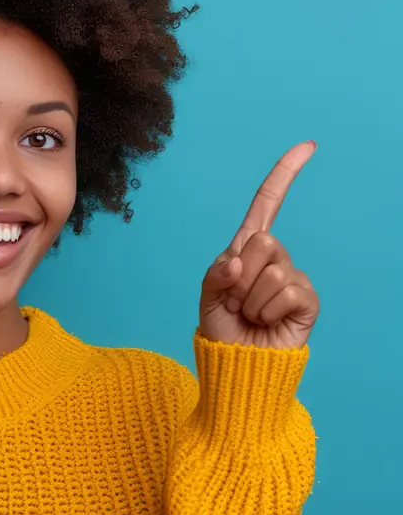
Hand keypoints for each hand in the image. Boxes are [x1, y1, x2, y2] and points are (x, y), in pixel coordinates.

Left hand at [198, 141, 319, 349]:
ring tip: (250, 316)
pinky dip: (267, 311)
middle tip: (236, 302)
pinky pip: (285, 291)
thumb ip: (215, 274)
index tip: (308, 146)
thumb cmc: (223, 332)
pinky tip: (267, 322)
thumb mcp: (206, 300)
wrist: (239, 368)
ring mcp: (292, 277)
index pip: (267, 204)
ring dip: (251, 300)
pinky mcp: (307, 299)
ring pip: (272, 270)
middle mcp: (273, 258)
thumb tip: (239, 261)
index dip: (285, 174)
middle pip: (262, 241)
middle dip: (240, 276)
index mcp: (245, 250)